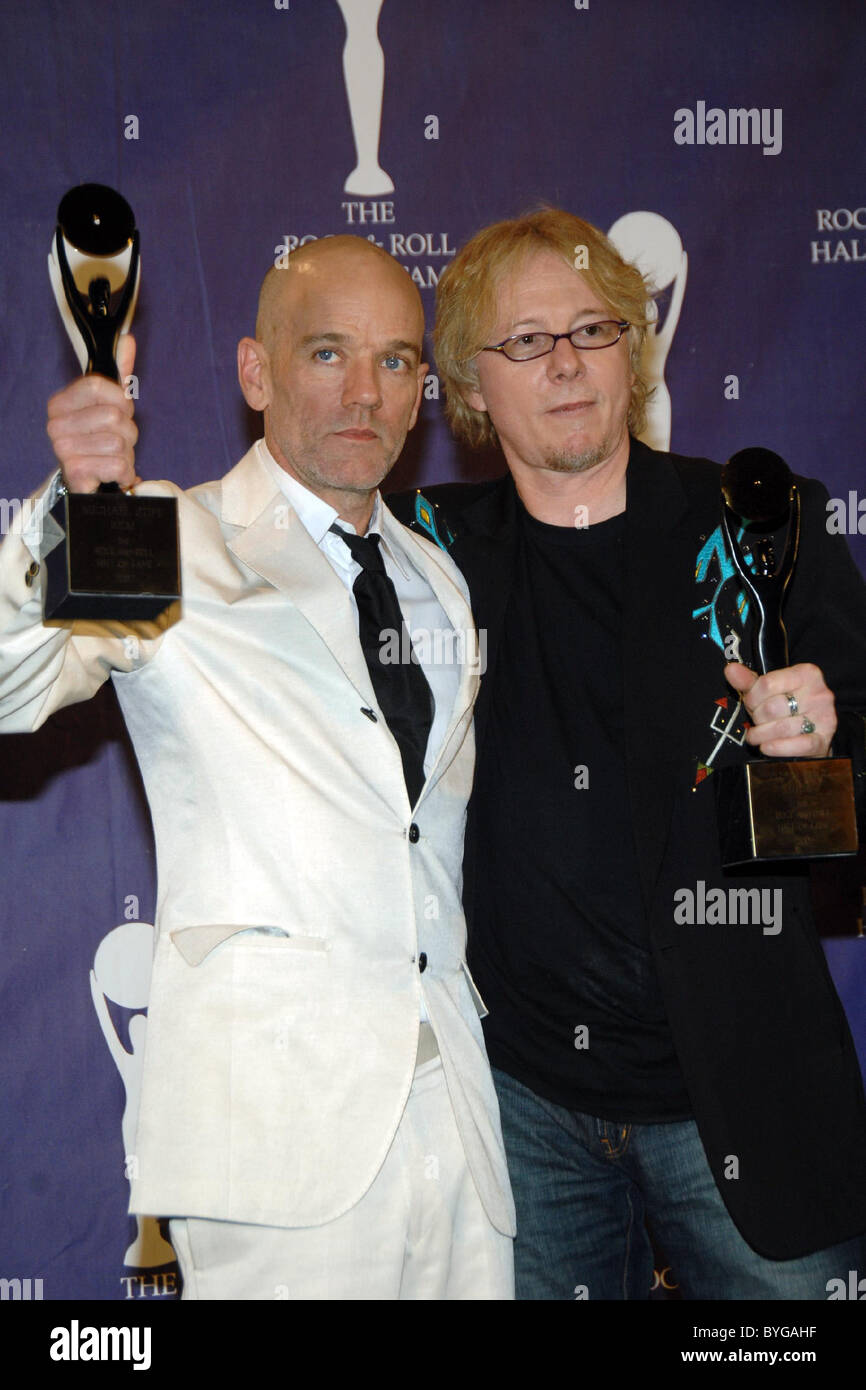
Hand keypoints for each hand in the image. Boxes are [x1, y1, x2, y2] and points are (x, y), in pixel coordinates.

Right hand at [45, 334, 139, 493]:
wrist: (87, 484)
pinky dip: (125, 472)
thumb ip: (118, 374)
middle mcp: (55, 424)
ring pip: (119, 443)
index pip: (99, 386)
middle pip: (115, 417)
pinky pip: (118, 465)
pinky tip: (113, 474)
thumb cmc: (98, 441)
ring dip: (127, 454)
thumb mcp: (108, 405)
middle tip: (118, 442)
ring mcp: (62, 448)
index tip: (121, 411)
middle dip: (128, 433)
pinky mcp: (75, 472)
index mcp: (60, 403)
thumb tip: (127, 340)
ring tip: (114, 459)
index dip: (121, 400)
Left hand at [724, 661, 835, 757]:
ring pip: (780, 728)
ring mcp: (824, 717)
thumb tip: (731, 670)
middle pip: (771, 708)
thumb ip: (748, 681)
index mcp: (807, 674)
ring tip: (758, 735)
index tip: (752, 704)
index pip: (766, 684)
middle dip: (757, 717)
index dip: (751, 698)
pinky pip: (798, 745)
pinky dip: (777, 748)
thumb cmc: (787, 709)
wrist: (812, 733)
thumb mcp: (767, 690)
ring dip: (762, 735)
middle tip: (757, 721)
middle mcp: (819, 693)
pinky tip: (767, 747)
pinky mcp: (823, 740)